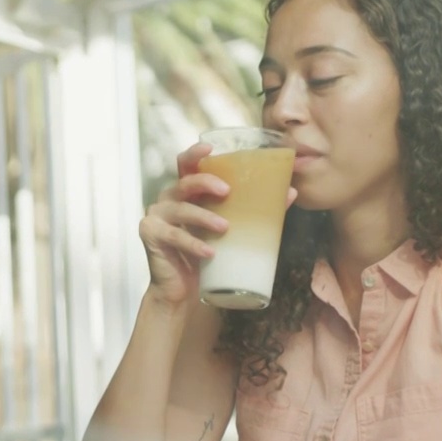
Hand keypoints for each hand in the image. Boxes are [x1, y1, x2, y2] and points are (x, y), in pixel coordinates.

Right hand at [139, 143, 297, 304]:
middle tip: (227, 191)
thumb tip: (290, 192)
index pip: (186, 164)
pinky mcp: (151, 235)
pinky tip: (209, 253)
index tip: (211, 149)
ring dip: (204, 217)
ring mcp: (156, 216)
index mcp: (186, 192)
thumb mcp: (230, 228)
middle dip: (205, 182)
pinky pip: (174, 236)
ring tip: (225, 228)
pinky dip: (193, 244)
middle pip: (184, 181)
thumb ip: (255, 209)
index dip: (195, 153)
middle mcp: (168, 199)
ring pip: (181, 208)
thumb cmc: (209, 255)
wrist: (185, 291)